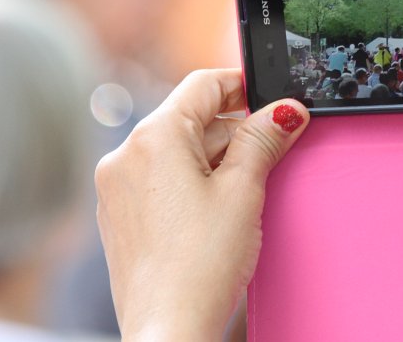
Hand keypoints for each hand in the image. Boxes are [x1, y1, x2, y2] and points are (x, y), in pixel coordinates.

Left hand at [94, 69, 308, 340]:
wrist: (169, 329)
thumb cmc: (201, 265)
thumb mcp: (244, 190)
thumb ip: (263, 139)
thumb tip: (285, 110)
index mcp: (154, 137)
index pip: (204, 85)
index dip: (243, 86)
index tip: (271, 101)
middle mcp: (126, 155)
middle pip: (190, 118)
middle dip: (233, 130)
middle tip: (272, 152)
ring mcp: (116, 187)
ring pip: (176, 150)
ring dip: (214, 158)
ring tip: (245, 193)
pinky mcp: (118, 216)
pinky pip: (159, 179)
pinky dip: (190, 182)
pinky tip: (215, 212)